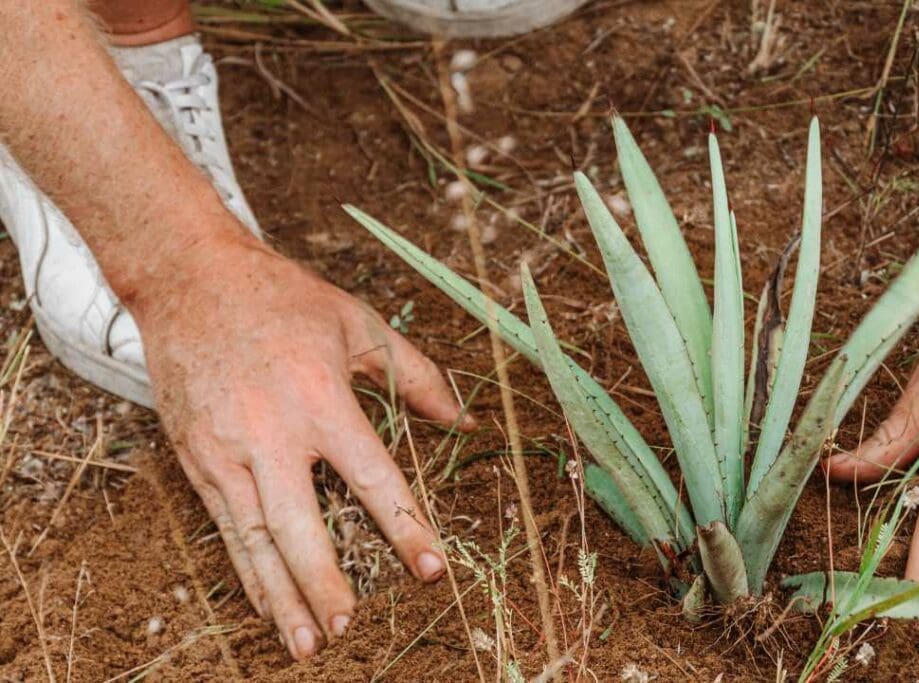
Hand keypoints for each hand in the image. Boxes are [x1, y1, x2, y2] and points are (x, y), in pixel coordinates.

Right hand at [132, 231, 473, 660]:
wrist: (189, 279)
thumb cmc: (282, 299)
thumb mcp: (357, 323)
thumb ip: (415, 374)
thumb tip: (462, 418)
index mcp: (321, 398)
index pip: (371, 477)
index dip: (405, 527)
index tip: (431, 569)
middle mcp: (270, 431)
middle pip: (300, 524)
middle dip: (324, 581)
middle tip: (348, 625)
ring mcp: (225, 449)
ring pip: (254, 538)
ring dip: (281, 595)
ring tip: (306, 643)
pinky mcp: (196, 456)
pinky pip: (223, 525)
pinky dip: (246, 569)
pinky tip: (267, 602)